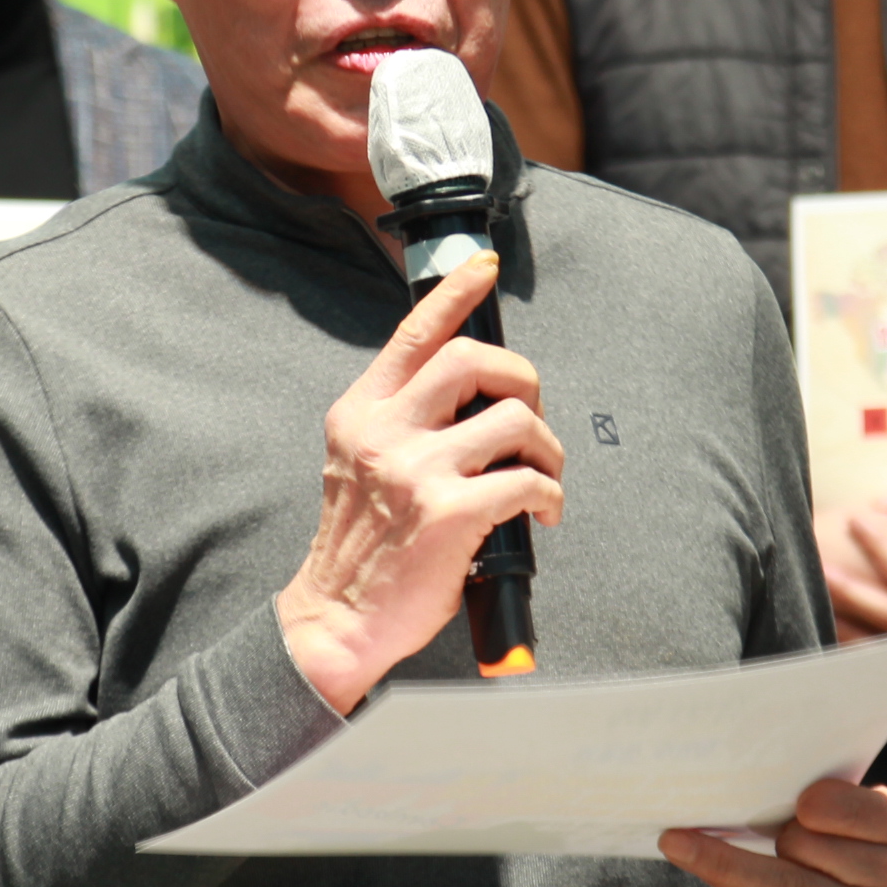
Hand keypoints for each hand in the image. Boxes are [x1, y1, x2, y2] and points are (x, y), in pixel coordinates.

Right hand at [278, 250, 565, 717]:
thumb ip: (400, 421)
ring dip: (546, 446)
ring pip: (514, 419)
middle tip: (530, 415)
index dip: (454, 293)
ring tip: (542, 475)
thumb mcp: (360, 462)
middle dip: (521, 379)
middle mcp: (384, 431)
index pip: (413, 335)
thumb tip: (472, 392)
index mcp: (361, 412)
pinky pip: (527, 482)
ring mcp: (416, 470)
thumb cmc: (362, 545)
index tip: (482, 267)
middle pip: (473, 359)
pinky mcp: (449, 513)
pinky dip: (548, 495)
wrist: (337, 618)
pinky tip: (541, 514)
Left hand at [661, 777, 886, 886]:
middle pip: (817, 849)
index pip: (870, 813)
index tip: (800, 801)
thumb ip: (840, 797)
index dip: (828, 806)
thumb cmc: (868, 832)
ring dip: (729, 862)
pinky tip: (698, 864)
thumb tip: (758, 779)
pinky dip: (732, 884)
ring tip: (682, 842)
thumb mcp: (873, 805)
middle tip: (759, 816)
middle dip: (782, 832)